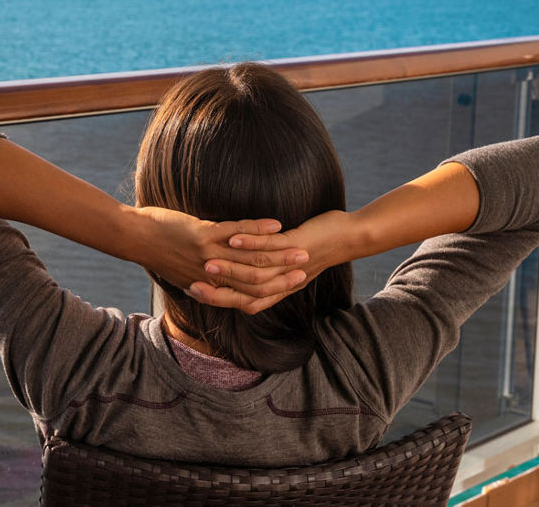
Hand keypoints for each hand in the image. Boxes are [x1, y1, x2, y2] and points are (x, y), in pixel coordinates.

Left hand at [130, 206, 309, 300]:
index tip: (293, 286)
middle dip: (283, 274)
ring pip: (251, 258)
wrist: (134, 238)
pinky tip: (276, 223)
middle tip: (306, 268)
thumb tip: (217, 283)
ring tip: (300, 247)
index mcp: (208, 286)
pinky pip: (236, 232)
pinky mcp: (203, 235)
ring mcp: (209, 255)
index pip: (247, 295)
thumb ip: (202, 281)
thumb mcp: (181, 275)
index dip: (272, 291)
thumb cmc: (156, 253)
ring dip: (279, 252)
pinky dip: (258, 228)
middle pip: (256, 279)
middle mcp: (212, 275)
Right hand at [187, 209, 354, 313]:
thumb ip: (263, 268)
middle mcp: (281, 282)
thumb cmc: (315, 247)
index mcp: (277, 289)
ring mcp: (289, 265)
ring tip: (206, 261)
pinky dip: (250, 244)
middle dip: (216, 288)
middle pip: (244, 292)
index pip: (241, 301)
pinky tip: (233, 239)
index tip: (192, 292)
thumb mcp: (285, 263)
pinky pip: (270, 248)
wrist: (348, 238)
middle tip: (190, 282)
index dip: (217, 298)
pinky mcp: (298, 246)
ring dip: (229, 267)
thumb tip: (237, 264)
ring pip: (254, 271)